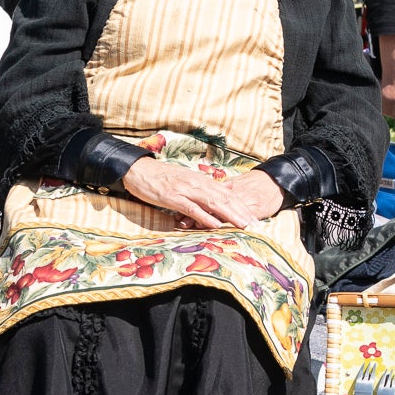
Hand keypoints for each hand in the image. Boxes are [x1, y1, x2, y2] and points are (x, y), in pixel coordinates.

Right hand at [123, 158, 282, 229]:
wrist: (138, 169)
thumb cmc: (162, 177)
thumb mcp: (187, 181)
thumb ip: (204, 189)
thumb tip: (223, 193)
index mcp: (202, 181)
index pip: (227, 195)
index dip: (242, 206)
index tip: (255, 218)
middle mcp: (197, 184)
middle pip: (225, 199)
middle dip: (242, 212)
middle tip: (256, 225)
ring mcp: (185, 190)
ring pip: (212, 203)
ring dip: (230, 215)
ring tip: (243, 225)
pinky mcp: (172, 197)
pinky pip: (192, 208)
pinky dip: (205, 217)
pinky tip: (215, 225)